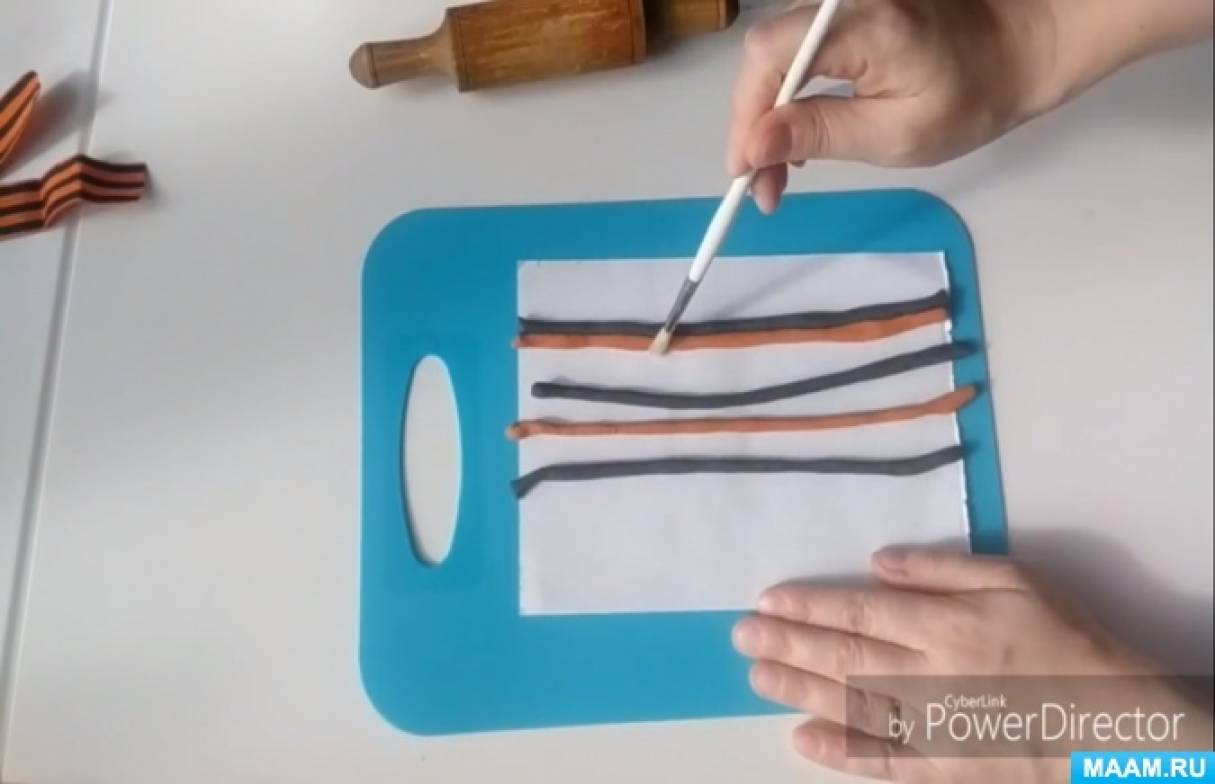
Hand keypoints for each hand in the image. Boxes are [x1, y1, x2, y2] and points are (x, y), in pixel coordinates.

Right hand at [728, 0, 1214, 212]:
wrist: (1019, 50)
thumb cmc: (970, 98)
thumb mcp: (895, 134)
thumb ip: (819, 134)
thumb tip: (753, 147)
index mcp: (860, 25)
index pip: (769, 58)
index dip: (745, 116)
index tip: (745, 174)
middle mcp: (842, 2)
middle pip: (764, 54)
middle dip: (753, 122)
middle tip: (761, 184)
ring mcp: (842, 3)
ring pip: (775, 55)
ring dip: (768, 113)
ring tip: (778, 170)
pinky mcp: (845, 11)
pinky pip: (796, 50)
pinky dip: (789, 94)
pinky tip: (796, 134)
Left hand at [731, 549, 1212, 781]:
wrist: (1112, 723)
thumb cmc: (1065, 641)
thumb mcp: (1015, 581)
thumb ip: (944, 570)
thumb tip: (880, 561)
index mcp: (942, 624)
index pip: (856, 611)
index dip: (806, 604)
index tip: (766, 599)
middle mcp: (924, 672)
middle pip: (840, 654)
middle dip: (785, 642)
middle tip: (740, 635)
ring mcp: (928, 724)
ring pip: (847, 702)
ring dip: (796, 688)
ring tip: (755, 675)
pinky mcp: (939, 766)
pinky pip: (878, 759)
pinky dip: (837, 750)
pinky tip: (801, 738)